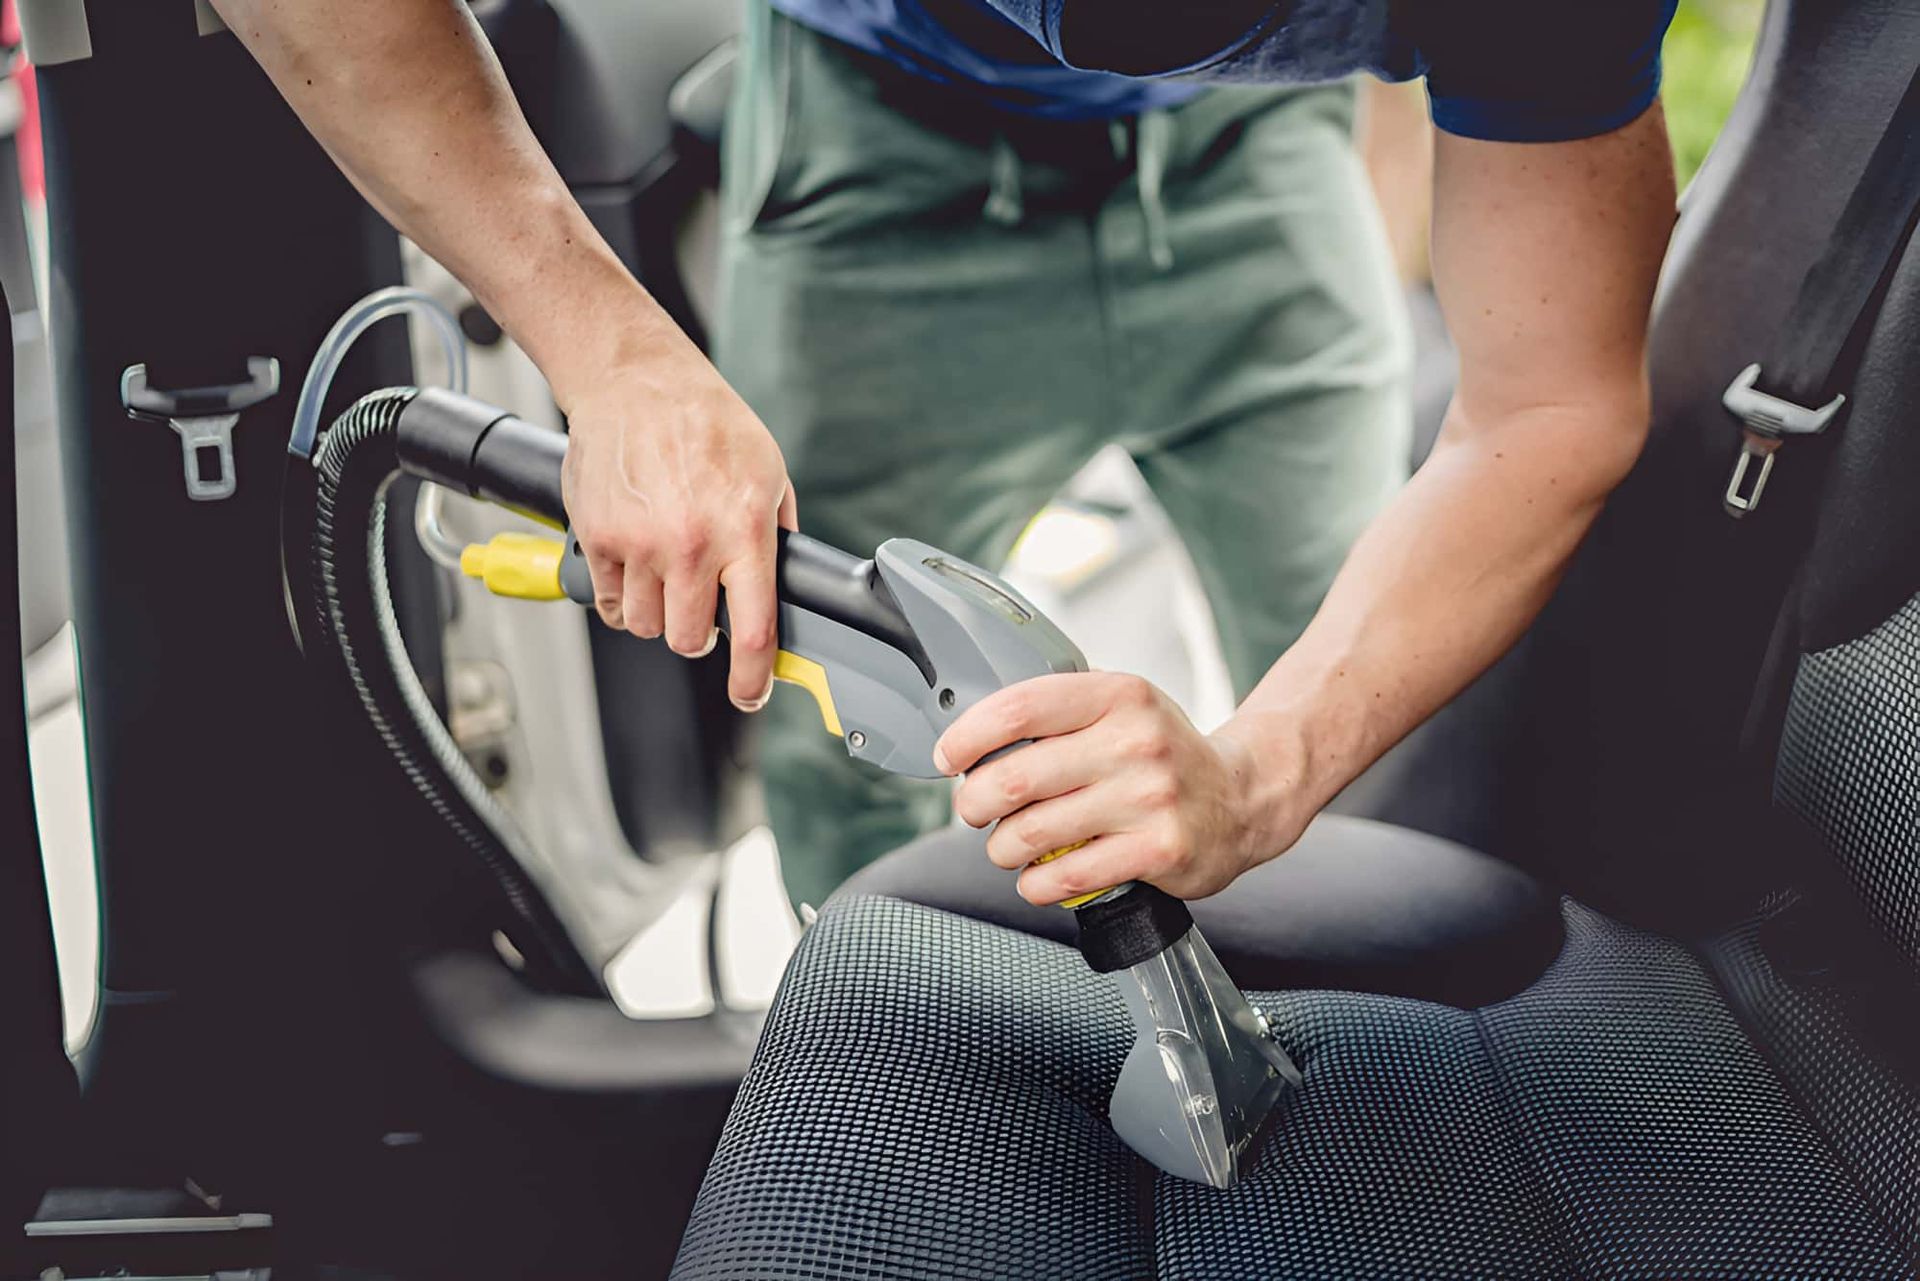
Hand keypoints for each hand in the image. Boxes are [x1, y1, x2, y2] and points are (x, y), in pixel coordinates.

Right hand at [560, 336, 796, 712]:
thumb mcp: (769, 474)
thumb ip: (776, 535)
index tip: (750, 694)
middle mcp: (692, 544)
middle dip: (699, 636)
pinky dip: (623, 596)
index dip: (753, 679)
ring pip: (647, 627)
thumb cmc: (708, 422)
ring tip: (666, 574)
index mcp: (744, 531)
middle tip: (701, 609)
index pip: (753, 631)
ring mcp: (640, 544)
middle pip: (690, 641)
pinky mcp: (598, 538)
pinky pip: (610, 603)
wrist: (637, 383)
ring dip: (659, 614)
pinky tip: (635, 565)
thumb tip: (784, 590)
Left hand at [936, 673, 1301, 905]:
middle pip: (1016, 776)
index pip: (1020, 708)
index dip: (968, 736)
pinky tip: (1037, 877)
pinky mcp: (1158, 850)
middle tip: (972, 809)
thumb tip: (973, 738)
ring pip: (1032, 832)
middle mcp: (1136, 742)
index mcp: (1119, 695)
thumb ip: (1060, 713)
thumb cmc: (1164, 754)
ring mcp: (1149, 798)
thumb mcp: (1121, 709)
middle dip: (974, 801)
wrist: (1242, 797)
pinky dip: (1036, 883)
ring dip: (1002, 848)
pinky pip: (1067, 875)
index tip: (949, 757)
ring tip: (1006, 846)